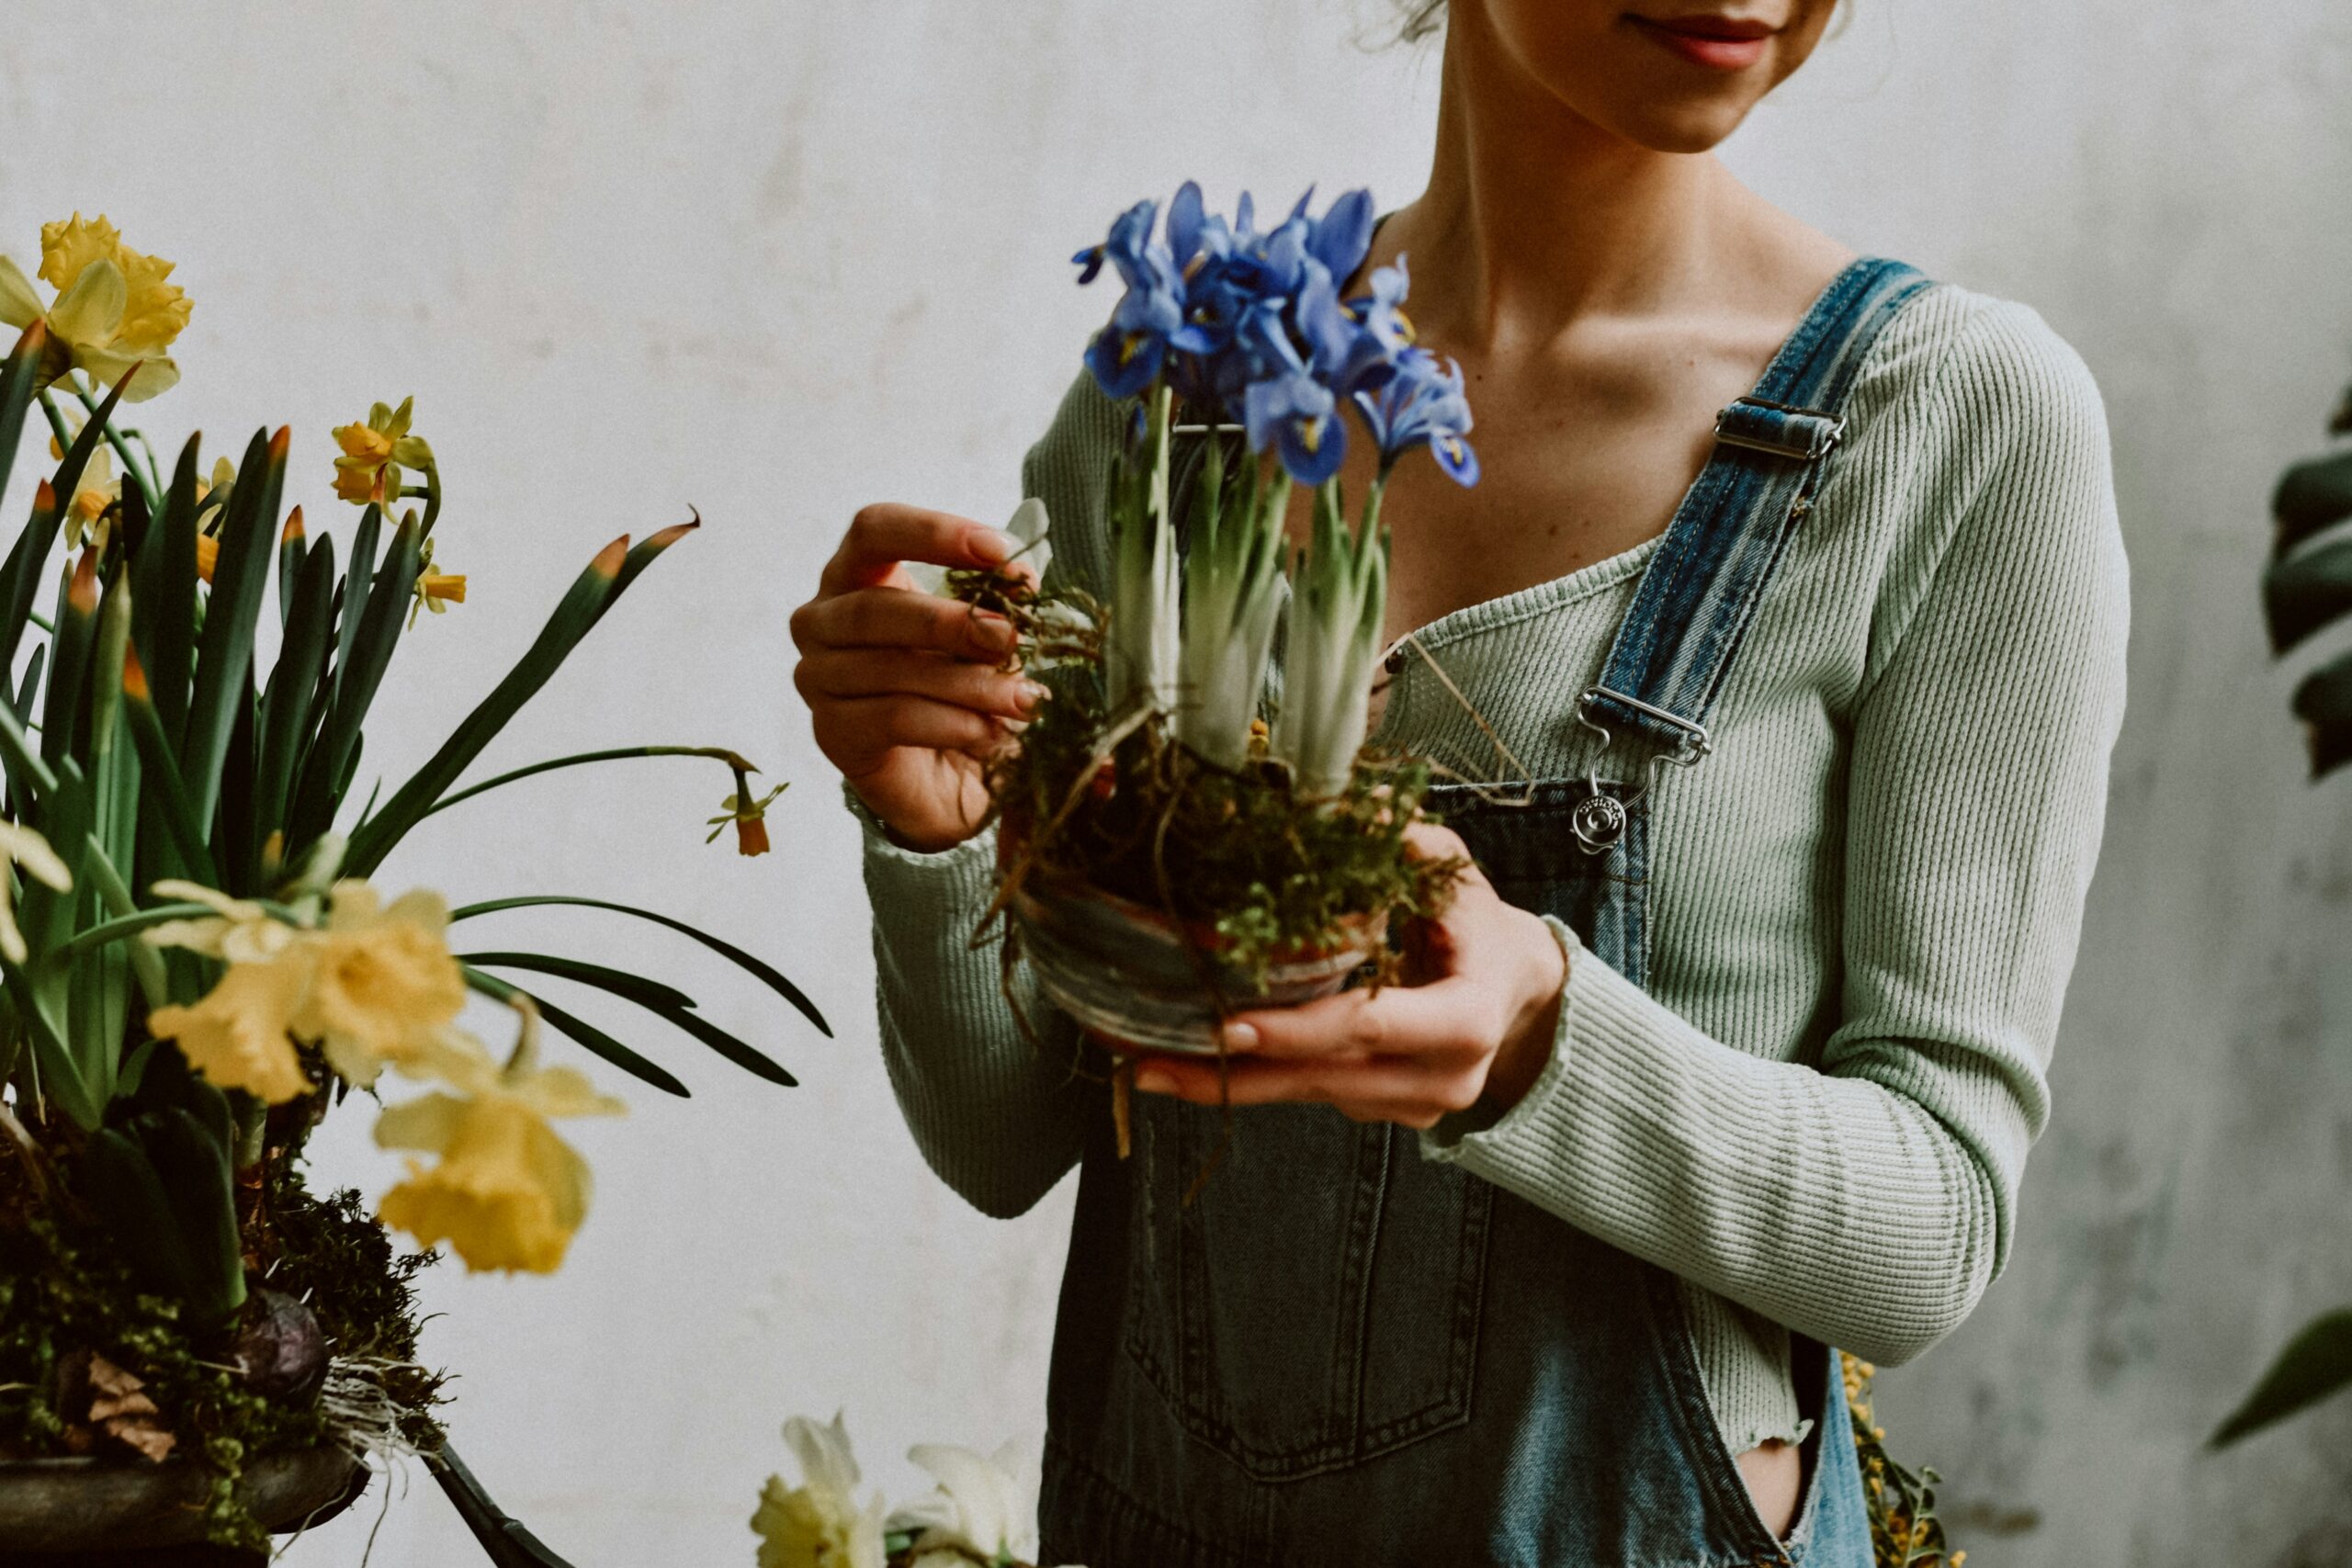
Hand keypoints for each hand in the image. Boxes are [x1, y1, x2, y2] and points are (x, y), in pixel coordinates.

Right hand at [790, 504, 1042, 851]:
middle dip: (954, 621)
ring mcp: (816, 678)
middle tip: (1011, 639)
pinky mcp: (831, 733)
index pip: (875, 530)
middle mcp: (821, 620)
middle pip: (877, 607)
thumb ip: (999, 599)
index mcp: (855, 575)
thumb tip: (1022, 579)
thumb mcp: (983, 631)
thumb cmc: (958, 682)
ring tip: (1022, 700)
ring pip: (890, 669)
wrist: (946, 771)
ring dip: (967, 684)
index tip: (998, 552)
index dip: (934, 533)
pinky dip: (951, 723)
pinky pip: (892, 719)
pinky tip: (990, 733)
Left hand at [1129, 823, 1567, 1128]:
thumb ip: (1405, 841)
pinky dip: (1258, 1080)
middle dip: (1234, 1071)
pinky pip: (1315, 1097)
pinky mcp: (1388, 1115)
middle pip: (1325, 1075)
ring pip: (1310, 1096)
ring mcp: (1415, 1107)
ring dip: (1229, 1085)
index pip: (1370, 1027)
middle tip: (1150, 1061)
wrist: (1521, 995)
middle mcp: (1443, 1078)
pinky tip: (1196, 1067)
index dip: (1296, 1028)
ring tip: (1147, 1068)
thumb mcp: (1457, 874)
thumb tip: (1342, 800)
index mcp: (1465, 1020)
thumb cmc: (1480, 925)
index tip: (1225, 1023)